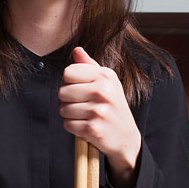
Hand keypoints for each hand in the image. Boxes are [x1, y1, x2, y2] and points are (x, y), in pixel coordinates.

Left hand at [59, 47, 141, 186]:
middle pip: (62, 91)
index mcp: (106, 76)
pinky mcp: (93, 128)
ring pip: (63, 109)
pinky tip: (87, 126)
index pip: (68, 72)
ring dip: (71, 115)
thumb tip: (76, 50)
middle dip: (68, 100)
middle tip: (83, 105)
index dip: (69, 82)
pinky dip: (73, 127)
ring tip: (86, 116)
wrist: (126, 137)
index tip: (81, 89)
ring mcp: (99, 110)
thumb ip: (89, 66)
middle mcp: (103, 91)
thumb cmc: (112, 106)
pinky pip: (67, 124)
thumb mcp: (106, 82)